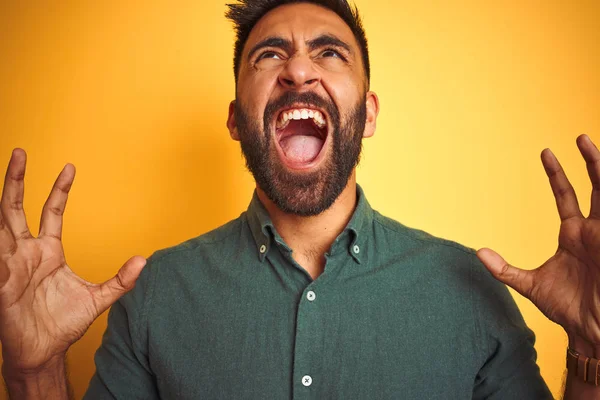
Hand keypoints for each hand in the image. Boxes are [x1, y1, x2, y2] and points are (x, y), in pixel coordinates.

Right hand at [0, 149, 145, 373]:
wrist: (44, 352)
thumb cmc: (63, 324)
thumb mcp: (99, 297)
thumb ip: (121, 279)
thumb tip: (144, 261)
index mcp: (47, 252)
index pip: (51, 212)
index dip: (59, 189)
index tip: (69, 167)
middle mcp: (26, 253)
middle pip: (16, 209)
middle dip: (18, 180)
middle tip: (22, 152)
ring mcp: (10, 265)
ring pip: (1, 224)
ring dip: (2, 198)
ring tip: (10, 171)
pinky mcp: (1, 282)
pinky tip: (0, 229)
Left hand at [477, 134, 599, 346]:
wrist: (591, 330)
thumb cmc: (566, 307)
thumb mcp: (529, 284)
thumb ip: (503, 269)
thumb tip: (478, 253)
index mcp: (574, 234)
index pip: (566, 195)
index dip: (557, 174)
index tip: (546, 152)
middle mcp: (594, 230)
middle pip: (596, 187)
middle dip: (590, 161)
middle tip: (580, 136)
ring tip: (592, 144)